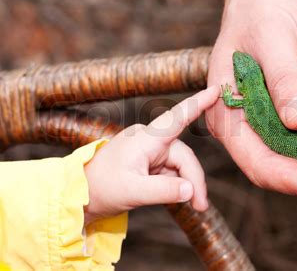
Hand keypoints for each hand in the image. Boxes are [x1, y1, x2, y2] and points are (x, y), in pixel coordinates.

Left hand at [84, 86, 218, 223]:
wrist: (80, 194)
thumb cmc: (101, 187)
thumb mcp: (133, 192)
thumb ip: (164, 191)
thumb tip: (191, 190)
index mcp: (146, 139)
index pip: (176, 118)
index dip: (198, 104)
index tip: (216, 90)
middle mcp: (151, 141)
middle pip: (184, 157)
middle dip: (194, 180)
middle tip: (200, 206)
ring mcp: (151, 151)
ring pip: (181, 166)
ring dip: (188, 186)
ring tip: (195, 206)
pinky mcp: (151, 162)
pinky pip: (172, 172)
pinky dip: (178, 185)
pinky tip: (179, 199)